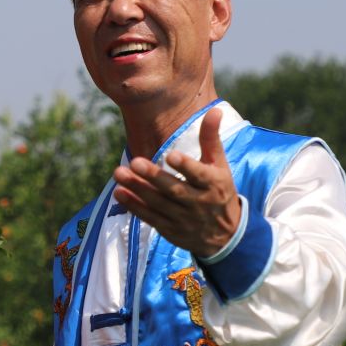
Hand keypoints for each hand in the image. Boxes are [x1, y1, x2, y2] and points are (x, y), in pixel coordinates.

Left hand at [111, 107, 239, 257]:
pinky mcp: (171, 230)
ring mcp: (184, 219)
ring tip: (118, 173)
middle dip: (154, 177)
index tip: (171, 155)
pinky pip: (150, 218)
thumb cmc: (219, 190)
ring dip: (137, 189)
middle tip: (134, 161)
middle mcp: (200, 203)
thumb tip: (215, 109)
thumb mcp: (220, 165)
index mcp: (214, 184)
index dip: (186, 166)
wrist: (226, 235)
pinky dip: (134, 206)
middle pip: (174, 190)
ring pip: (158, 204)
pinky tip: (119, 192)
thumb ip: (211, 139)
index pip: (199, 175)